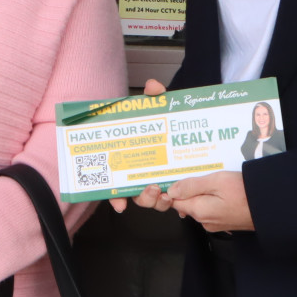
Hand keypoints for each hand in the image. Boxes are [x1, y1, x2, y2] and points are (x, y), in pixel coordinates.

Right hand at [108, 79, 166, 213]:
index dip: (114, 196)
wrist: (178, 124)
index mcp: (131, 159)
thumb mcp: (153, 108)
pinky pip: (172, 200)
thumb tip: (153, 87)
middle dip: (144, 198)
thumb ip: (152, 97)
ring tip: (166, 194)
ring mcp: (158, 179)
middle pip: (136, 194)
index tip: (120, 204)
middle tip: (153, 188)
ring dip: (158, 202)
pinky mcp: (175, 184)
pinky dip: (176, 207)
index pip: (116, 183)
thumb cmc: (156, 121)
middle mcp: (141, 173)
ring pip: (153, 200)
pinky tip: (182, 209)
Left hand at [165, 169, 253, 231]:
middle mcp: (204, 220)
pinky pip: (212, 208)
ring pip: (200, 204)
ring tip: (215, 179)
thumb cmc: (245, 193)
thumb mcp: (217, 181)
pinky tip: (223, 189)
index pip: (174, 201)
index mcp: (198, 210)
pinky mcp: (225, 222)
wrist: (270, 208)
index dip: (174, 188)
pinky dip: (213, 198)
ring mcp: (215, 223)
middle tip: (203, 174)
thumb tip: (171, 190)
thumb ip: (192, 186)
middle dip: (191, 188)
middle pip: (187, 202)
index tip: (179, 176)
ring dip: (204, 192)